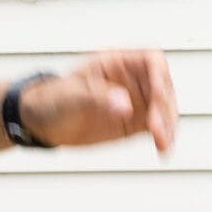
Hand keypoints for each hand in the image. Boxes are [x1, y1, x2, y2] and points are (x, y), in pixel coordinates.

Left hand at [22, 50, 177, 153]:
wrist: (42, 122)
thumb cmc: (52, 100)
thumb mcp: (71, 96)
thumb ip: (98, 97)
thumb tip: (125, 105)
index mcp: (116, 62)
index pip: (151, 61)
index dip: (160, 77)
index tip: (158, 97)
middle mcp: (131, 79)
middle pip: (164, 87)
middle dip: (165, 108)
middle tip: (157, 129)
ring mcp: (136, 100)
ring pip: (165, 109)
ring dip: (169, 126)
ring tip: (163, 145)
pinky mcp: (136, 121)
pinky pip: (158, 127)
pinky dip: (164, 137)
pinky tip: (163, 150)